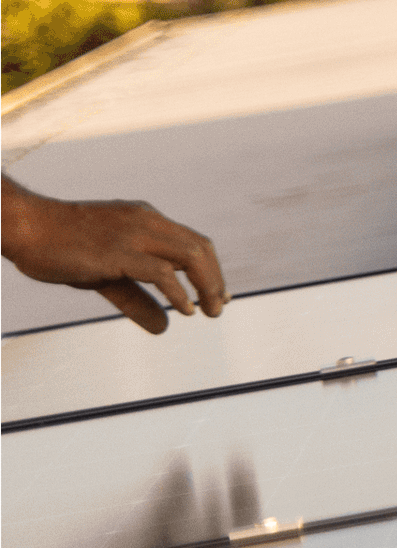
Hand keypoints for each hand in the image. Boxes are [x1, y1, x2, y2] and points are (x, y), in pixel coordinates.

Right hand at [0, 179, 227, 333]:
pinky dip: (178, 291)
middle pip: (200, 247)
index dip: (211, 269)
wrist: (26, 227)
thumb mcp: (105, 275)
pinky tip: (184, 309)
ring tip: (210, 310)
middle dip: (215, 279)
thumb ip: (137, 299)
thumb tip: (164, 327)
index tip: (218, 294)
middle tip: (219, 307)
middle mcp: (146, 222)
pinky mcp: (117, 252)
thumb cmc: (60, 247)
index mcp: (146, 220)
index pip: (193, 242)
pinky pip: (160, 271)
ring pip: (189, 255)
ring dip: (206, 285)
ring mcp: (133, 234)